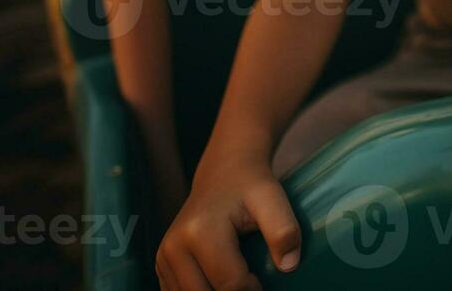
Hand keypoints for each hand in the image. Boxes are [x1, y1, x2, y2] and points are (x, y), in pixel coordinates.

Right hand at [156, 155, 300, 290]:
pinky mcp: (162, 263)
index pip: (229, 283)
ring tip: (236, 282)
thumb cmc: (250, 186)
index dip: (252, 289)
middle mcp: (174, 246)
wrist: (224, 172)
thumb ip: (284, 230)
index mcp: (200, 232)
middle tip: (252, 283)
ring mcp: (164, 256)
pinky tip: (217, 282)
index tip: (262, 279)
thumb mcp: (273, 199)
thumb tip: (289, 266)